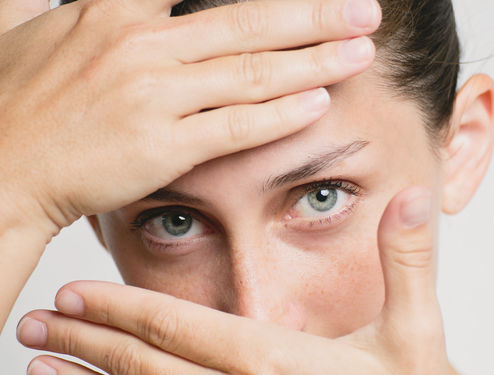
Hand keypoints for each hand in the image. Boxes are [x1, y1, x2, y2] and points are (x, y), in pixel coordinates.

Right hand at [0, 0, 378, 233]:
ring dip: (314, 59)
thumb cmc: (17, 106)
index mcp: (116, 11)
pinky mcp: (161, 146)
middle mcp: (141, 44)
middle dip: (314, 14)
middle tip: (363, 9)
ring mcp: (154, 95)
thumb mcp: (38, 32)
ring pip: (252, 72)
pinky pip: (235, 126)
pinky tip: (318, 101)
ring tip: (361, 50)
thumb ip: (82, 8)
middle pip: (248, 21)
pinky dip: (280, 112)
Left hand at [18, 187, 463, 374]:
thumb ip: (405, 263)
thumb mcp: (418, 339)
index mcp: (272, 363)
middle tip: (34, 325)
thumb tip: (411, 199)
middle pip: (141, 367)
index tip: (73, 293)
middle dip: (82, 341)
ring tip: (43, 370)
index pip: (175, 325)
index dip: (118, 307)